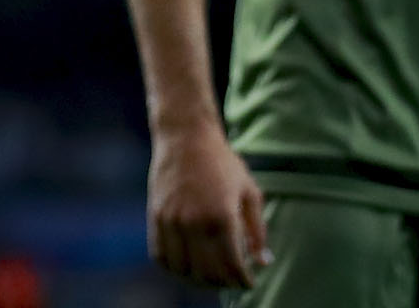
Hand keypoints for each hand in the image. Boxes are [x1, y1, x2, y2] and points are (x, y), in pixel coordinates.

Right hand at [146, 120, 269, 289]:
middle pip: (208, 274)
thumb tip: (262, 262)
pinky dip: (175, 268)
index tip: (249, 282)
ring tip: (211, 277)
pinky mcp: (156, 217)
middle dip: (224, 284)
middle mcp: (194, 222)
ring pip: (183, 270)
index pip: (232, 266)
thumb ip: (258, 230)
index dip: (243, 281)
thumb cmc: (222, 162)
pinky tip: (188, 266)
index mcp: (222, 216)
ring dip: (199, 281)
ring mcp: (171, 220)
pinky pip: (161, 256)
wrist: (184, 136)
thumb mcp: (249, 192)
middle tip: (232, 281)